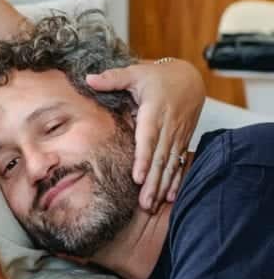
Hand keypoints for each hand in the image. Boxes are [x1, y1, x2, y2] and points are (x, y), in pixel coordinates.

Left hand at [86, 58, 204, 209]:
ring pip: (170, 164)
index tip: (138, 177)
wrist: (191, 78)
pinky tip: (170, 197)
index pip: (149, 139)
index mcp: (154, 112)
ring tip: (152, 205)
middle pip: (160, 158)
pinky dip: (175, 181)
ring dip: (162, 186)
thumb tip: (89, 78)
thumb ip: (113, 78)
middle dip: (153, 182)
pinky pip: (179, 163)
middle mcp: (168, 127)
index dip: (144, 159)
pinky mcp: (183, 141)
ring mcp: (177, 136)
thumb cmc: (159, 77)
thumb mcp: (136, 73)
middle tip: (144, 203)